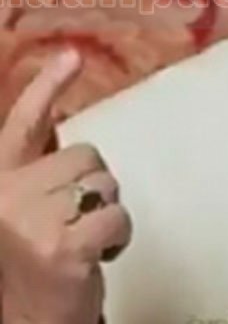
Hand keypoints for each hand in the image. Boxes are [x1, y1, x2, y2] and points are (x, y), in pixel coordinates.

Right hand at [0, 50, 130, 323]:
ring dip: (107, 210)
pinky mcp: (65, 246)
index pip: (23, 124)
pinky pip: (117, 216)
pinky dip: (119, 236)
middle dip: (94, 185)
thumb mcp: (24, 212)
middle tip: (75, 222)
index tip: (69, 56)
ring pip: (106, 184)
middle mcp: (7, 197)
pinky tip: (98, 256)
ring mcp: (35, 221)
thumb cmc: (31, 268)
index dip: (47, 88)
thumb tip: (61, 124)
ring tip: (82, 241)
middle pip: (86, 156)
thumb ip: (38, 172)